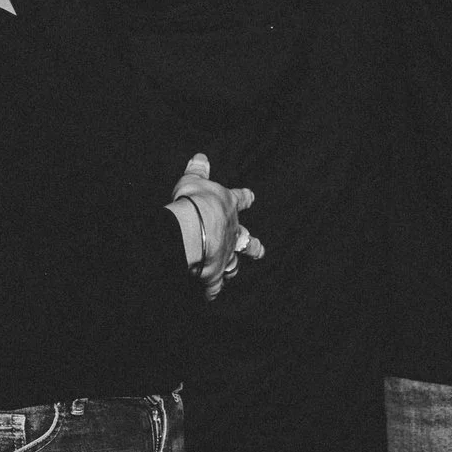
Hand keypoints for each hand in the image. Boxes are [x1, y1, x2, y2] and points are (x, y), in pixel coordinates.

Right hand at [169, 154, 261, 299]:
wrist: (191, 230)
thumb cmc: (194, 202)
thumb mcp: (193, 181)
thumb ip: (197, 170)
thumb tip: (200, 156)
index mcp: (229, 208)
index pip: (241, 200)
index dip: (245, 198)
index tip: (251, 197)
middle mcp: (232, 233)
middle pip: (246, 241)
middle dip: (253, 246)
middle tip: (260, 250)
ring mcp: (224, 254)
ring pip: (233, 264)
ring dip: (233, 268)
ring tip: (234, 272)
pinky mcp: (213, 273)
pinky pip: (214, 285)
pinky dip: (212, 290)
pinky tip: (210, 295)